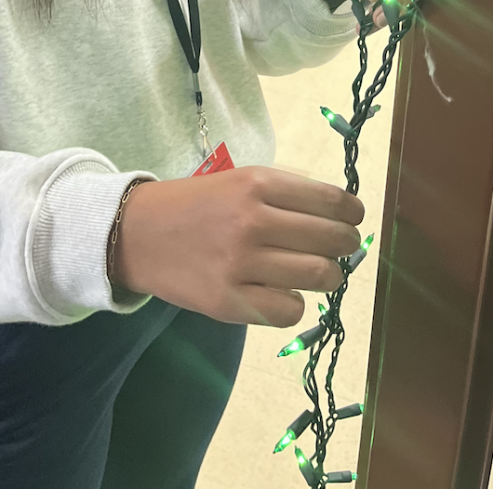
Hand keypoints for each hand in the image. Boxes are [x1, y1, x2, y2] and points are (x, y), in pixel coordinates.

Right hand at [111, 167, 364, 326]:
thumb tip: (341, 215)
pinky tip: (283, 293)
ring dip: (327, 277)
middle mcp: (253, 220)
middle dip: (347, 246)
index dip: (353, 213)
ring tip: (316, 273)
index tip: (354, 219)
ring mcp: (241, 263)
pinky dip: (294, 305)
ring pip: (318, 276)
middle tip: (341, 249)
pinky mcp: (228, 301)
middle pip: (331, 240)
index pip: (331, 200)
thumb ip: (286, 195)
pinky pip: (289, 311)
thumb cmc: (198, 204)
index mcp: (258, 183)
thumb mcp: (241, 181)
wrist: (138, 233)